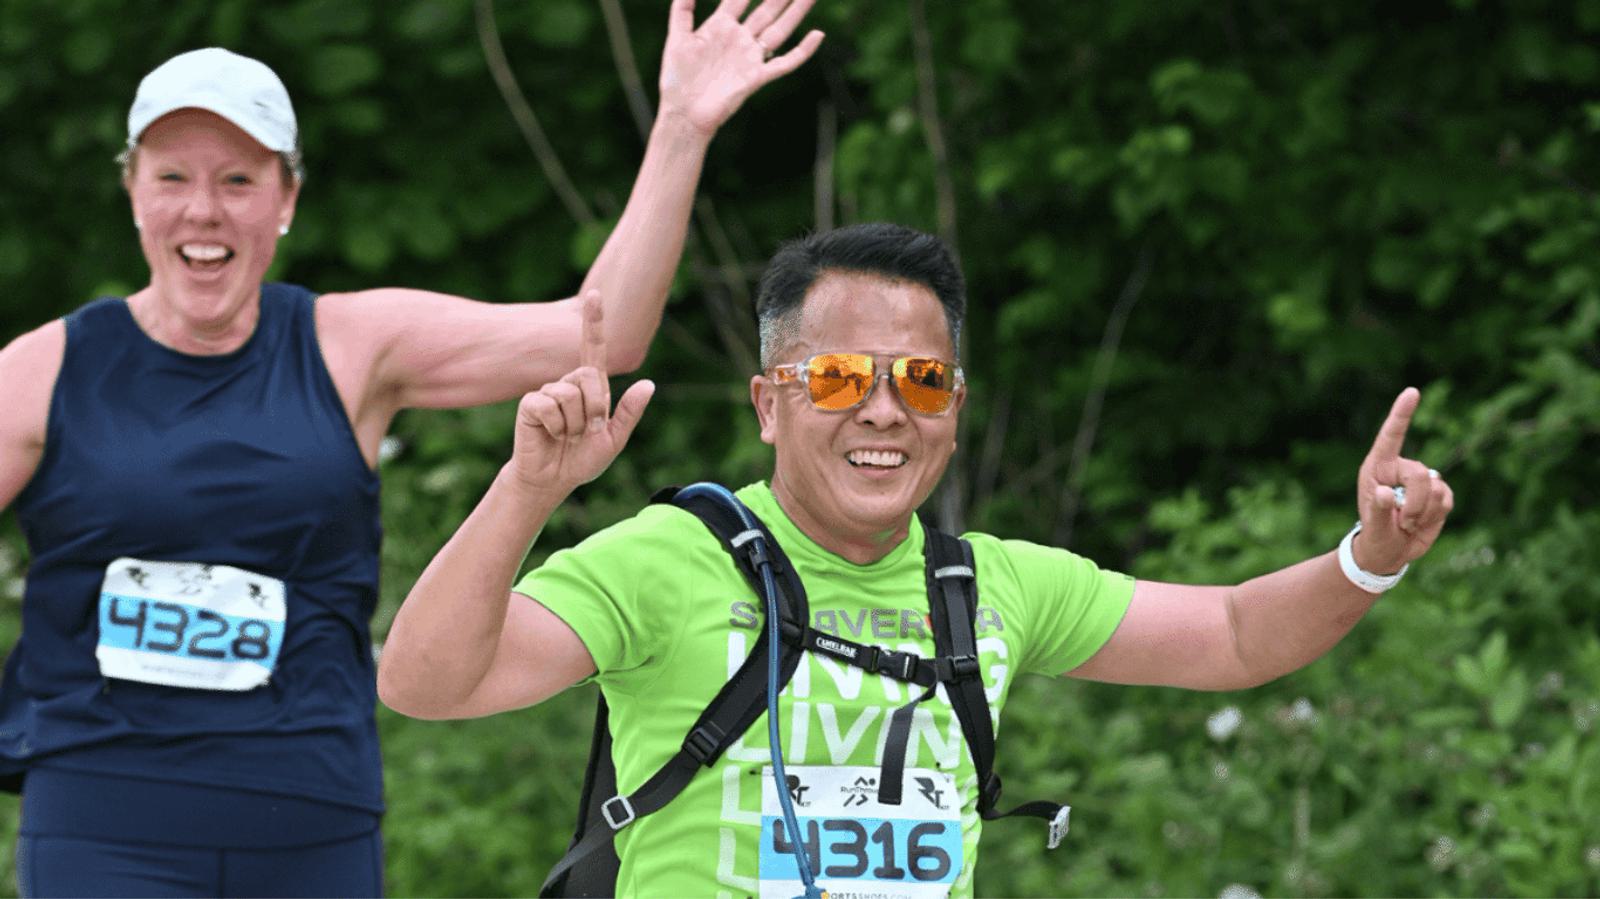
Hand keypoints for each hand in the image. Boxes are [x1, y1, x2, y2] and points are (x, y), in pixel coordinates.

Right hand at [509, 290, 654, 493]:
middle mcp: (569, 384)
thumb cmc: (582, 459)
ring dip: (575, 424)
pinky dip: (556, 426)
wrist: (554, 479)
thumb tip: (648, 384)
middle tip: (588, 431)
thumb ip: (629, 412)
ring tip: (566, 436)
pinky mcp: (530, 404)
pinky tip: (550, 435)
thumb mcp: (614, 439)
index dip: (593, 322)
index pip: (593, 349)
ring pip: (569, 394)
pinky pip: (549, 406)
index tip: (594, 294)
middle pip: (588, 376)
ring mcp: (548, 392)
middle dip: (594, 408)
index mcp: (591, 388)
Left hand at [658, 0, 824, 135]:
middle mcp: (740, 39)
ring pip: (780, 29)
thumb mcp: (677, 39)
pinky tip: (817, 35)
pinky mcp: (756, 77)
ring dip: (797, 11)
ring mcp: (750, 57)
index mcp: (721, 26)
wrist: (683, 113)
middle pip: (767, 9)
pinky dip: (803, 51)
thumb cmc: (677, 79)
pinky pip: (785, 62)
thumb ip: (683, 9)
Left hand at [1353, 387, 1454, 573]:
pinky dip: (1436, 514)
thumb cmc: (1375, 535)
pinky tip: (1421, 522)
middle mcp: (1400, 469)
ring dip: (1424, 511)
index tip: (1412, 391)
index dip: (1402, 413)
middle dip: (1416, 502)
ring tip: (1407, 522)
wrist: (1390, 551)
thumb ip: (1379, 510)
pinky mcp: (1439, 494)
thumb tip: (1387, 492)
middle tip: (1403, 520)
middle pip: (1420, 474)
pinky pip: (1447, 499)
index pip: (1391, 435)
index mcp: (1378, 467)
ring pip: (1436, 487)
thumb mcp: (1373, 526)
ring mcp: (1421, 480)